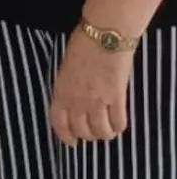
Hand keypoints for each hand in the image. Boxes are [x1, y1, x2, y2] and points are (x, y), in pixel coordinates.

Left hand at [50, 29, 133, 146]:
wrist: (103, 35)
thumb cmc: (82, 45)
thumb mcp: (65, 68)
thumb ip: (68, 87)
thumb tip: (73, 102)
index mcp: (61, 91)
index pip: (59, 123)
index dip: (65, 137)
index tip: (72, 143)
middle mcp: (77, 100)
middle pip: (82, 130)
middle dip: (88, 136)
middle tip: (93, 132)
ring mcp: (97, 100)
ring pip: (101, 131)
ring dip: (105, 134)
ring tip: (108, 130)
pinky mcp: (117, 97)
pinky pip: (119, 122)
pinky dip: (119, 126)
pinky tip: (119, 123)